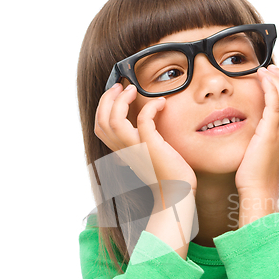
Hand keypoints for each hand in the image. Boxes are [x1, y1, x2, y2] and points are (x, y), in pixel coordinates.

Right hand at [94, 83, 196, 201]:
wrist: (177, 193)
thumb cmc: (168, 176)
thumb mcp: (148, 158)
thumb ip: (140, 145)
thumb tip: (142, 130)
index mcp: (122, 152)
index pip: (100, 128)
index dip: (103, 107)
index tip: (116, 94)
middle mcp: (125, 150)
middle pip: (102, 121)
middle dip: (108, 98)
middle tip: (121, 86)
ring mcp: (136, 148)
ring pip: (114, 120)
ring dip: (122, 100)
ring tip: (133, 89)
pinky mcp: (151, 146)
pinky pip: (144, 119)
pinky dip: (151, 106)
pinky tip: (161, 103)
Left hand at [235, 65, 278, 197]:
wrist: (258, 188)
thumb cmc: (258, 173)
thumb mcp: (268, 150)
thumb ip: (270, 134)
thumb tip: (262, 124)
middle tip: (272, 68)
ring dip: (277, 77)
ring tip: (265, 69)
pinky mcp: (271, 132)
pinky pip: (275, 101)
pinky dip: (270, 85)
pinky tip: (261, 77)